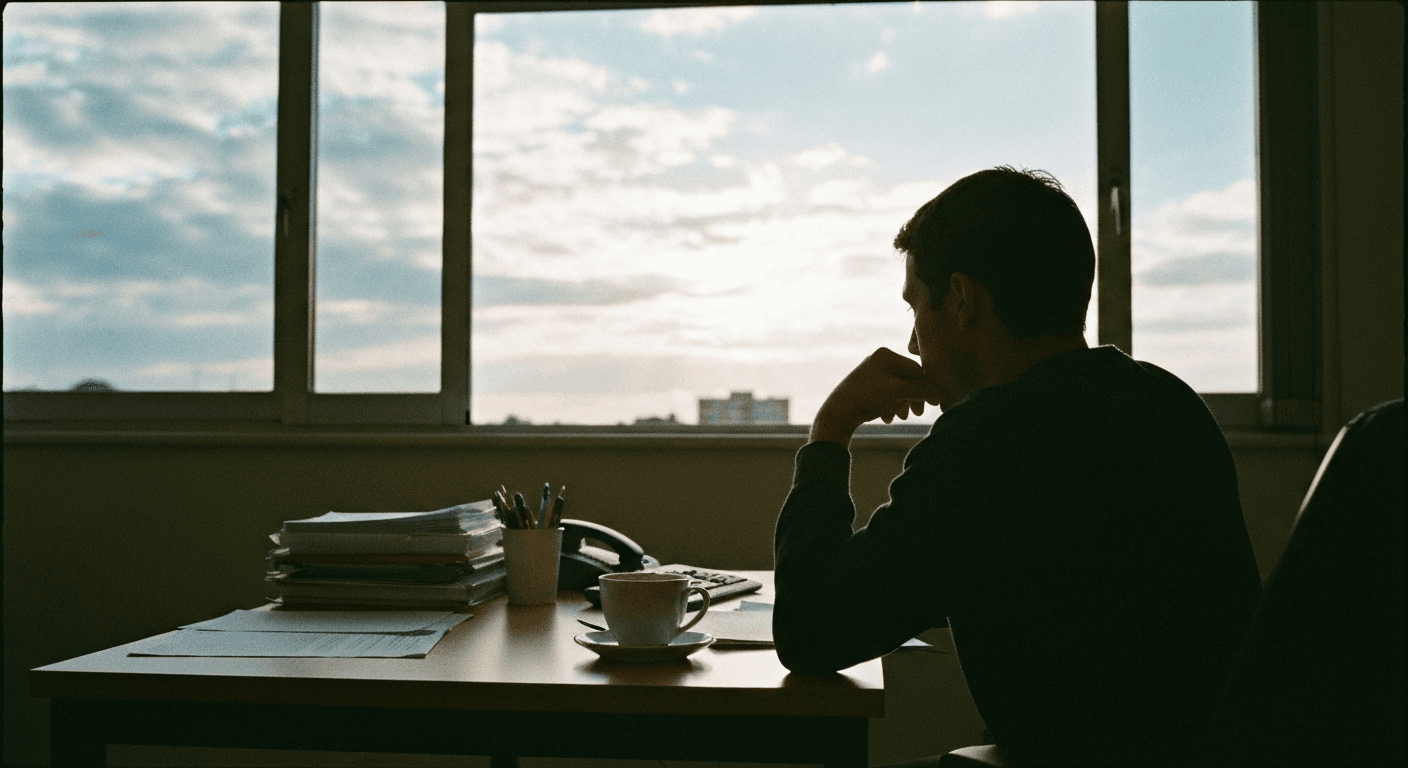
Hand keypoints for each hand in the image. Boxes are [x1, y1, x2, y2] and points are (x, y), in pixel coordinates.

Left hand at [810, 347, 943, 445]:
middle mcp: (878, 360)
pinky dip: (889, 406)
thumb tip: (938, 395)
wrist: (838, 412)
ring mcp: (870, 373)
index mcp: (886, 355)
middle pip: (905, 380)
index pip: (915, 370)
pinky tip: (887, 418)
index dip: (926, 387)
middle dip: (912, 398)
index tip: (933, 404)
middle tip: (916, 414)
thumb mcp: (898, 392)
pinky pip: (884, 395)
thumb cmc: (868, 397)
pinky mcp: (863, 386)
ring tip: (900, 417)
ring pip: (895, 389)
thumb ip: (921, 391)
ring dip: (901, 404)